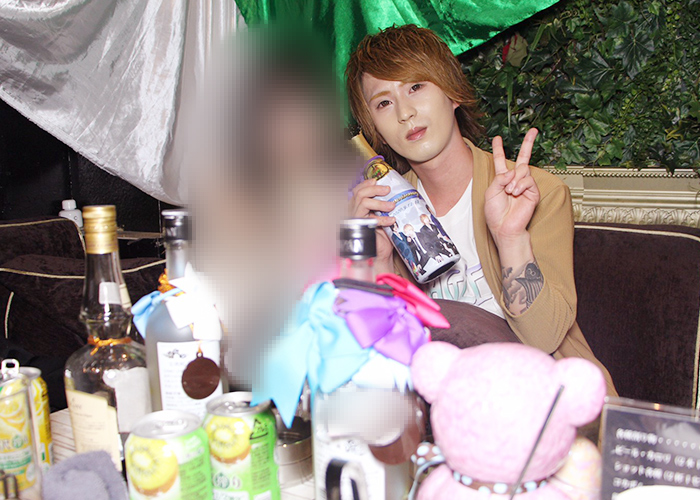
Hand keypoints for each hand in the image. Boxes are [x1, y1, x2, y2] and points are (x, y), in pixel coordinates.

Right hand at [349, 179, 395, 267]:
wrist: (380, 252)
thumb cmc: (381, 234)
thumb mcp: (382, 215)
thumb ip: (381, 204)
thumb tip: (391, 191)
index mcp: (357, 207)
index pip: (357, 190)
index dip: (366, 183)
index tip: (377, 180)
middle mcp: (353, 212)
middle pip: (359, 194)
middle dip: (375, 189)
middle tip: (388, 190)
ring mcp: (355, 220)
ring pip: (363, 203)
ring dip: (380, 203)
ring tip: (392, 206)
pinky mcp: (360, 229)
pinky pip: (370, 219)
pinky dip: (383, 219)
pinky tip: (392, 220)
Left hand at [484, 128, 539, 246]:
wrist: (504, 227)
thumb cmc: (495, 213)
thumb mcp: (491, 193)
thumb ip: (499, 179)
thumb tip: (514, 171)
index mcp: (502, 179)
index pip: (501, 161)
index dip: (499, 149)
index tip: (497, 138)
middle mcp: (514, 180)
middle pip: (522, 158)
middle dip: (528, 143)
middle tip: (534, 131)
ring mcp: (525, 185)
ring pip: (522, 171)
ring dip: (514, 181)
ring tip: (510, 192)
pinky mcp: (533, 192)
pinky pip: (528, 180)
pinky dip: (520, 185)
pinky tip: (516, 193)